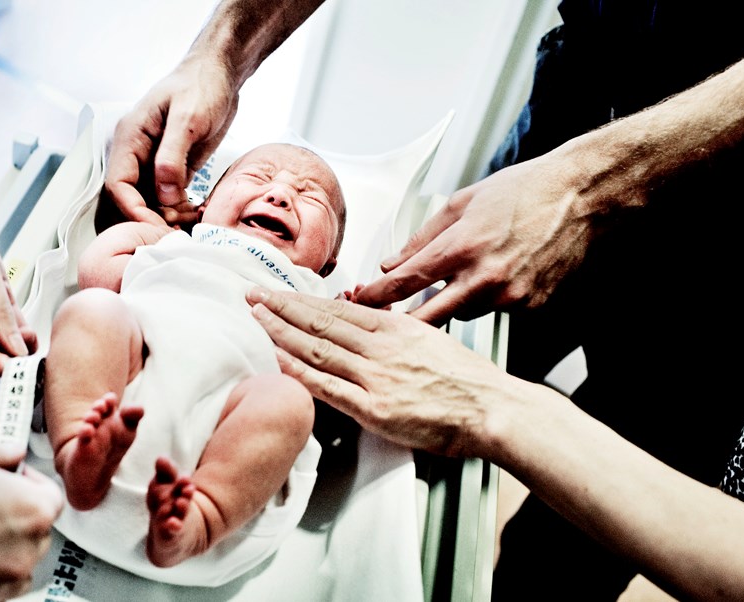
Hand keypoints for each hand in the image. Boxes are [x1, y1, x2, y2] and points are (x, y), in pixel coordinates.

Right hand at [102, 56, 239, 227]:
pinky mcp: (171, 168)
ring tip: (194, 221)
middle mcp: (137, 152)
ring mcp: (153, 162)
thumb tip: (165, 194)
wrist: (221, 75)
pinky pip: (167, 198)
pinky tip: (197, 212)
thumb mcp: (188, 117)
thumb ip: (173, 156)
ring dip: (168, 217)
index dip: (133, 210)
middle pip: (131, 198)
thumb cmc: (201, 85)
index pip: (118, 184)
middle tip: (178, 230)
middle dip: (152, 218)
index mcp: (130, 137)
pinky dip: (180, 210)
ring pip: (150, 202)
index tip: (156, 228)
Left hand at [246, 288, 521, 456]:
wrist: (493, 409)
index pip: (335, 309)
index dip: (300, 300)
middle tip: (250, 295)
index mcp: (395, 327)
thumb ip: (394, 331)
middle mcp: (381, 347)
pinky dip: (300, 372)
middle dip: (280, 308)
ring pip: (318, 348)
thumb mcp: (429, 338)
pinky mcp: (376, 409)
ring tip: (255, 319)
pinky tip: (278, 359)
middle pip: (320, 322)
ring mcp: (376, 377)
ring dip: (281, 332)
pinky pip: (329, 387)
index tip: (276, 292)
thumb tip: (366, 321)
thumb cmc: (466, 380)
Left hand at [354, 153, 594, 325]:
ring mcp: (509, 297)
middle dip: (401, 323)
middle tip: (385, 319)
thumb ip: (422, 238)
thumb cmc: (526, 191)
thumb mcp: (462, 202)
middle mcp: (484, 278)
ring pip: (461, 315)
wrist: (583, 197)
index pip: (403, 283)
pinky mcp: (530, 308)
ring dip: (451, 303)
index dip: (374, 297)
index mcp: (462, 247)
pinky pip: (494, 312)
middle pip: (425, 319)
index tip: (359, 302)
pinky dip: (486, 299)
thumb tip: (391, 262)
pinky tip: (498, 275)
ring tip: (464, 273)